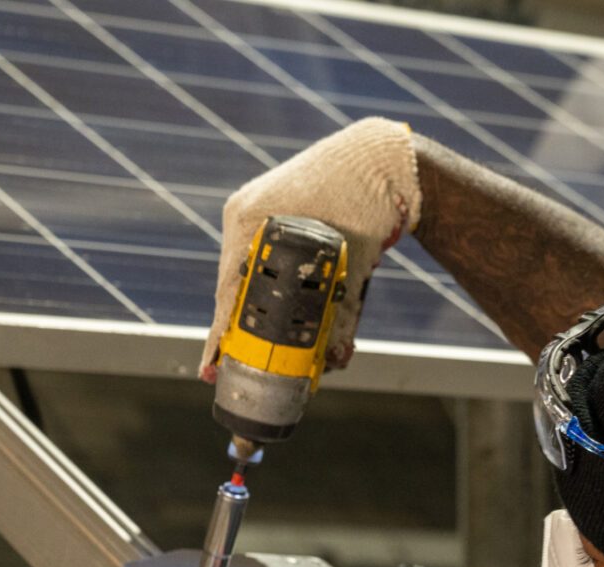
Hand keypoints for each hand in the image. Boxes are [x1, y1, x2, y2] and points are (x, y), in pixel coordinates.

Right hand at [203, 117, 422, 380]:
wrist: (388, 161)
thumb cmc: (370, 208)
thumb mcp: (355, 269)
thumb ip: (343, 317)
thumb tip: (334, 362)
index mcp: (250, 220)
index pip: (228, 291)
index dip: (222, 334)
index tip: (215, 367)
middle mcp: (245, 213)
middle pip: (236, 285)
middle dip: (241, 328)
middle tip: (236, 364)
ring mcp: (257, 208)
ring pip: (251, 272)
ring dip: (259, 307)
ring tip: (263, 344)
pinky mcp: (274, 210)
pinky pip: (263, 255)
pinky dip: (273, 283)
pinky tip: (277, 307)